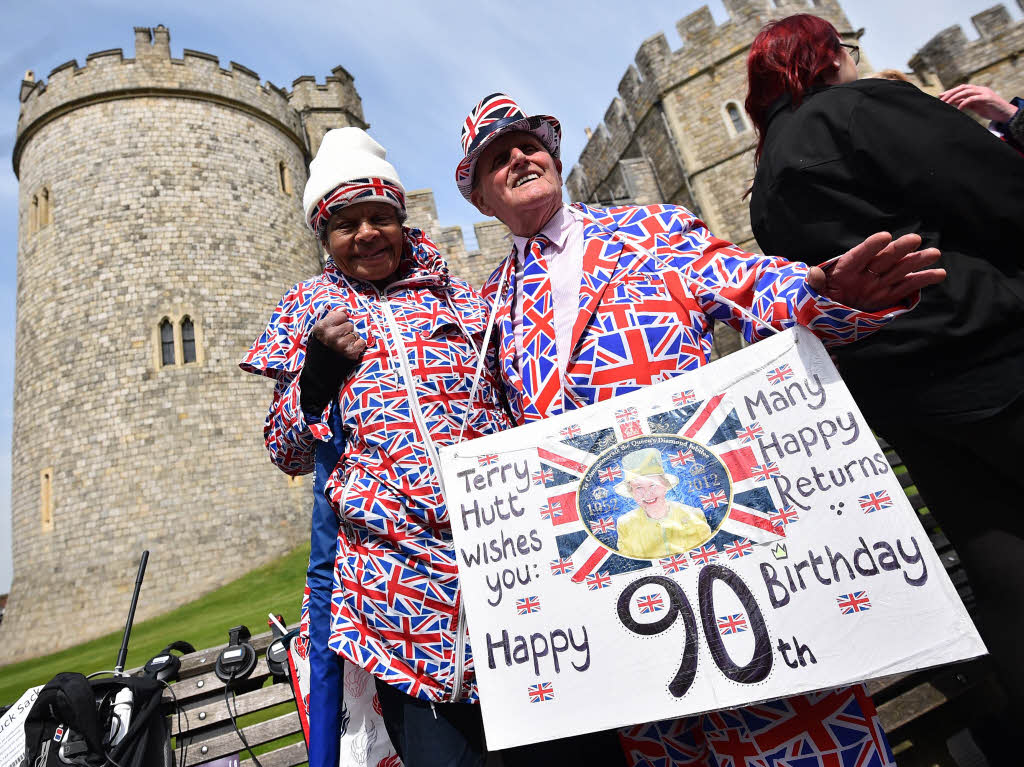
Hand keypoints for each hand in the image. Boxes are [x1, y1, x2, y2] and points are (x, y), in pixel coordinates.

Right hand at [312, 309, 366, 360]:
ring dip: (352, 339)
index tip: (335, 328)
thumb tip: (344, 308)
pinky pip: (362, 342)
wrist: (320, 369)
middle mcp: (331, 335)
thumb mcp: (320, 330)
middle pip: (350, 325)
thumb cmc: (321, 346)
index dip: (340, 321)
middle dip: (346, 331)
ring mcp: (341, 344)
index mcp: (322, 327)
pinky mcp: (350, 353)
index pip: (342, 315)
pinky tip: (349, 350)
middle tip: (339, 339)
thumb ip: (332, 317)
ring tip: (343, 346)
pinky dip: (358, 346)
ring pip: (356, 334)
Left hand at [806, 232, 944, 311]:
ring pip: (899, 270)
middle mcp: (865, 273)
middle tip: (915, 239)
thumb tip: (811, 272)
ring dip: (916, 262)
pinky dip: (922, 281)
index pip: (858, 255)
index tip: (884, 236)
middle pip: (883, 259)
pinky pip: (906, 287)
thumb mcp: (811, 294)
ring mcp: (878, 284)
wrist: (826, 317)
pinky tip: (938, 273)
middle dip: (898, 249)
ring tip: (933, 253)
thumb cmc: (818, 301)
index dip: (871, 246)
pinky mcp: (887, 296)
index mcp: (845, 270)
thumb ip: (814, 284)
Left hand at [939, 84, 1016, 121]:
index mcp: (977, 90)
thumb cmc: (989, 110)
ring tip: (946, 103)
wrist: (1004, 113)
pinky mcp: (987, 98)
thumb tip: (955, 103)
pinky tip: (959, 107)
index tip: (940, 96)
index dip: (950, 91)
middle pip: (962, 87)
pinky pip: (973, 98)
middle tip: (941, 100)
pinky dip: (965, 102)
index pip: (961, 88)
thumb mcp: (975, 106)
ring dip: (955, 97)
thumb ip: (966, 103)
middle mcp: (980, 89)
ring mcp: (984, 92)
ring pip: (967, 91)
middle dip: (950, 93)